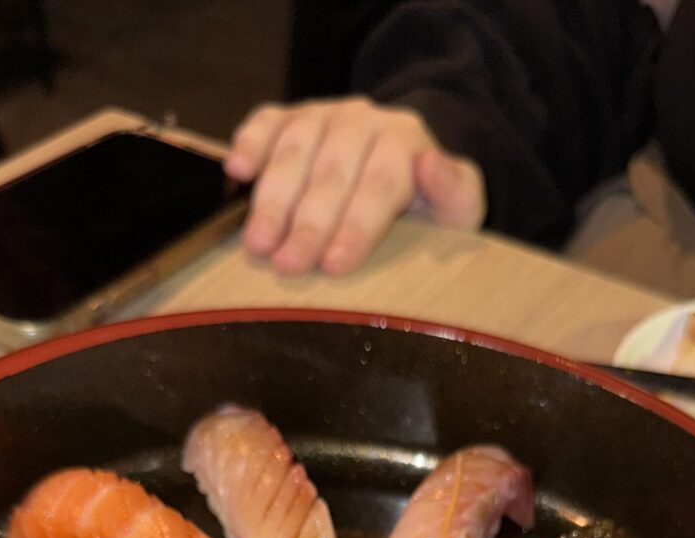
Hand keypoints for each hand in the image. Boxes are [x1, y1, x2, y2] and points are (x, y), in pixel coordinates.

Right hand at [226, 97, 485, 276]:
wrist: (404, 166)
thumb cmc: (426, 205)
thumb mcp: (458, 209)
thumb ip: (456, 192)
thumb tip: (430, 163)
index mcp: (406, 142)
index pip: (378, 185)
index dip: (355, 227)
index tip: (334, 266)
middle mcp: (363, 120)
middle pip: (332, 172)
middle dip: (307, 223)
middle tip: (286, 266)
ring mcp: (324, 115)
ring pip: (295, 149)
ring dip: (272, 198)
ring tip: (257, 244)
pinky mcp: (290, 116)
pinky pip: (267, 122)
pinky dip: (249, 142)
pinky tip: (236, 170)